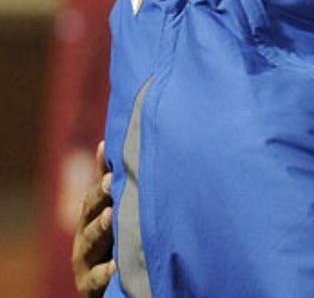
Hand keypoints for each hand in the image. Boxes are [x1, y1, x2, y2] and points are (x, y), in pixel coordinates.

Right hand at [72, 141, 114, 296]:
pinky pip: (96, 280)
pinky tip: (116, 267)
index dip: (102, 182)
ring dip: (100, 229)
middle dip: (99, 199)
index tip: (112, 169)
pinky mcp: (90, 286)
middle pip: (89, 216)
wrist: (110, 283)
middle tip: (111, 183)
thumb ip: (107, 182)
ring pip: (90, 244)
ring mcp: (86, 262)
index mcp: (91, 218)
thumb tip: (105, 142)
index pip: (94, 196)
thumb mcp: (109, 211)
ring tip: (110, 216)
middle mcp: (85, 238)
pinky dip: (105, 273)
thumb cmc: (115, 241)